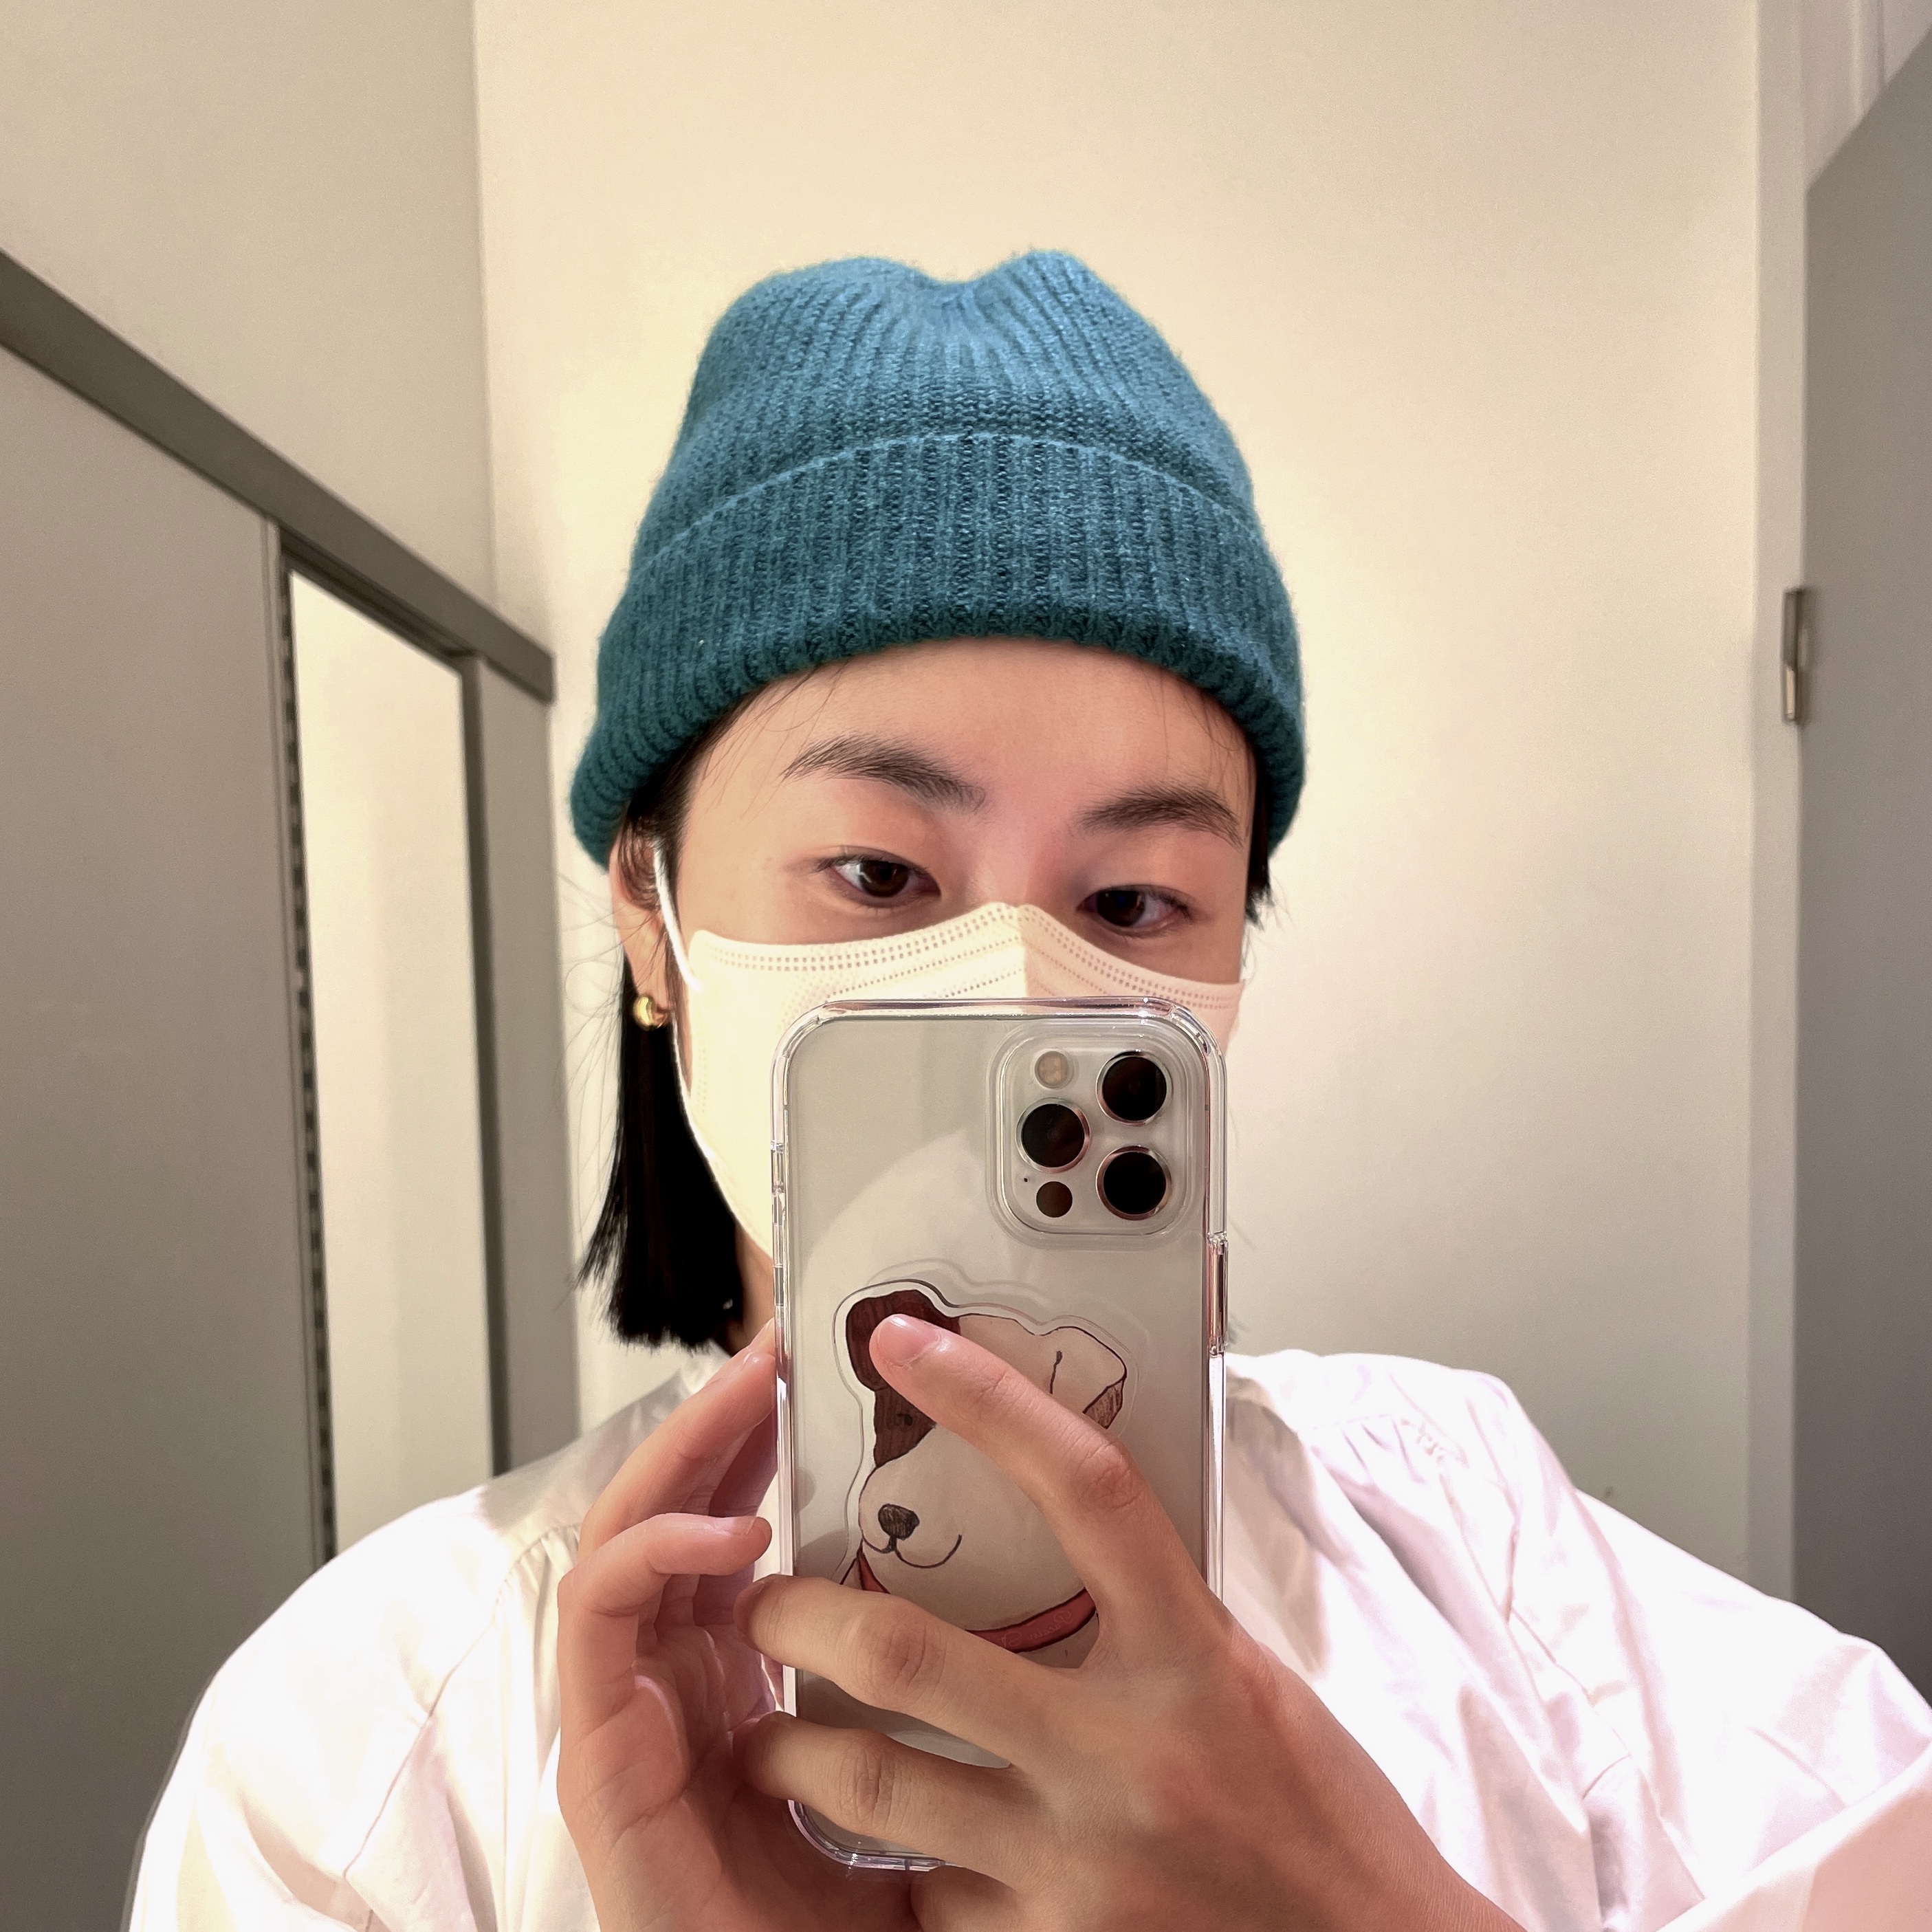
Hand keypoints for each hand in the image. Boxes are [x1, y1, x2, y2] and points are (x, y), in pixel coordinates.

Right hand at [556, 1324, 915, 1931]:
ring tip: (747, 1394)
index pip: (731, 1526)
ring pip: (629, 1537)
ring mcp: (629, 1707)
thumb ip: (931, 1700)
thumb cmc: (858, 1921)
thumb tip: (1028, 1592)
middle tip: (773, 1349)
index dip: (760, 1444)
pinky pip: (599, 1619)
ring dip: (681, 1453)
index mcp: (737, 1676)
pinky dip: (651, 1554)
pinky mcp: (597, 1752)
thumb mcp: (915, 1781)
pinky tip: (729, 1532)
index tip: (817, 1376)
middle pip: (675, 1514)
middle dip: (717, 1421)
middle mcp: (675, 1680)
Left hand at [735, 1316, 1521, 1931]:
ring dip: (794, 1754)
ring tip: (767, 1732)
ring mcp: (1079, 1865)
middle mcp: (1128, 1756)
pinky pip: (923, 1897)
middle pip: (911, 1656)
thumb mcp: (1241, 1677)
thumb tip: (1053, 1522)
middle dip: (801, 1619)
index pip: (1083, 1488)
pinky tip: (868, 1846)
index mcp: (1193, 1656)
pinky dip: (888, 1865)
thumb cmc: (1315, 1811)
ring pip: (876, 1788)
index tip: (904, 1341)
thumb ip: (1147, 1611)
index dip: (987, 1400)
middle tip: (764, 1600)